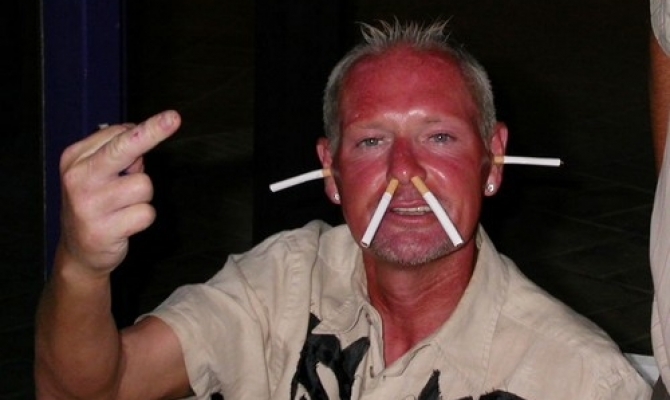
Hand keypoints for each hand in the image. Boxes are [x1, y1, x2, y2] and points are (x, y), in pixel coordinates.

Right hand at [58, 110, 180, 275]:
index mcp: (75, 159)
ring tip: (124, 206)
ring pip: (143, 185)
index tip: (170, 118)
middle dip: (151, 132)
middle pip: (123, 149)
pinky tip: (125, 223)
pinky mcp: (104, 230)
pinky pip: (146, 213)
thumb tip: (143, 135)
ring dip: (142, 196)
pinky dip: (143, 217)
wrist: (79, 252)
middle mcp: (78, 179)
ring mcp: (90, 205)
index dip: (145, 132)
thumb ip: (117, 155)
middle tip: (174, 118)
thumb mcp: (96, 174)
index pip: (117, 135)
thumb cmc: (96, 204)